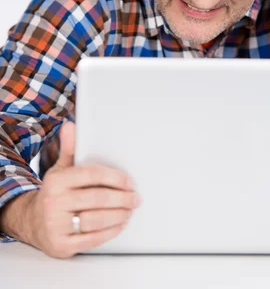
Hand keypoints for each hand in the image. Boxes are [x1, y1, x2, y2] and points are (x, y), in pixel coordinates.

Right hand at [28, 121, 140, 258]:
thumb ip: (69, 149)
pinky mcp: (61, 245)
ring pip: (96, 219)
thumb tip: (71, 126)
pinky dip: (110, 231)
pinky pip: (91, 239)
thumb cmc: (54, 193)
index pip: (92, 174)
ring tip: (130, 210)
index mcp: (56, 181)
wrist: (31, 222)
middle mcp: (54, 202)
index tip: (130, 182)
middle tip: (136, 198)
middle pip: (97, 198)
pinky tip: (120, 224)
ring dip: (119, 215)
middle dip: (122, 198)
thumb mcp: (59, 170)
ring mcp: (56, 225)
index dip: (115, 177)